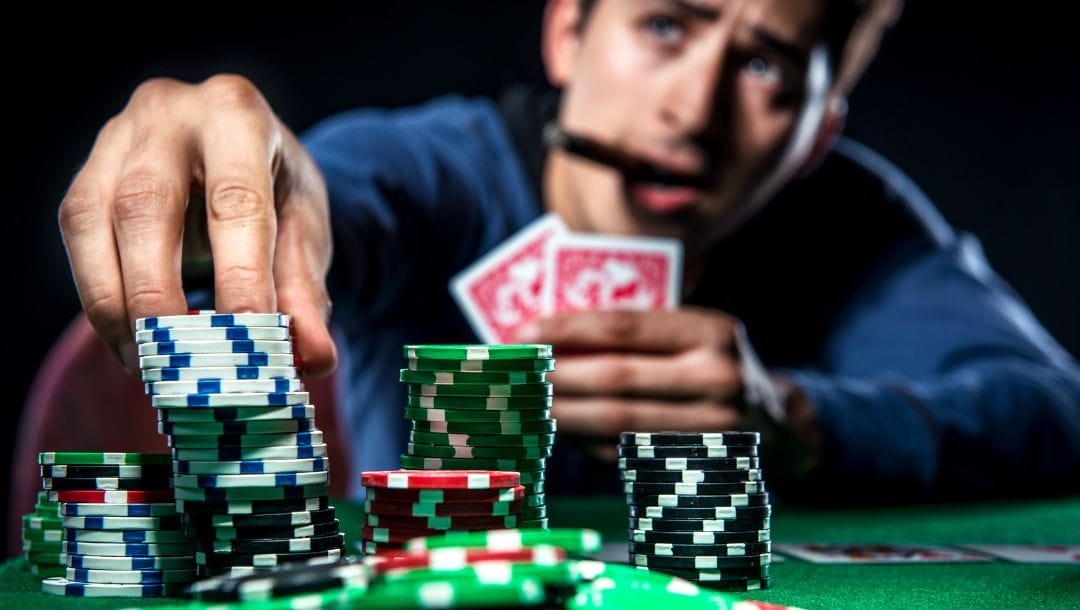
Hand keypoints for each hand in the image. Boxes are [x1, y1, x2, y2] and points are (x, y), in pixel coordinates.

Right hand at [58, 75, 335, 376]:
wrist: (238, 144)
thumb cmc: (274, 186)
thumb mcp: (304, 227)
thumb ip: (307, 291)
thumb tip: (315, 360)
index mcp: (237, 113)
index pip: (235, 201)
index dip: (239, 276)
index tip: (246, 341)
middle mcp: (168, 112)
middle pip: (146, 206)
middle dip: (158, 295)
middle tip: (179, 365)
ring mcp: (116, 137)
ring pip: (94, 222)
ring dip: (117, 306)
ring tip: (151, 368)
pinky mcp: (85, 172)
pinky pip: (79, 237)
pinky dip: (102, 299)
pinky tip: (130, 345)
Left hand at [517, 308, 819, 476]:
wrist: (780, 426)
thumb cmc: (715, 368)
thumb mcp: (692, 336)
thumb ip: (636, 336)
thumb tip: (549, 338)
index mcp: (712, 331)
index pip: (624, 327)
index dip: (566, 330)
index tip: (522, 333)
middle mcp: (718, 377)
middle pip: (616, 376)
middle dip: (556, 374)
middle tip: (516, 374)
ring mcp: (713, 427)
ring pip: (618, 421)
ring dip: (563, 413)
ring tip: (527, 404)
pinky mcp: (700, 465)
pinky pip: (628, 453)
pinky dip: (588, 443)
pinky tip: (561, 431)